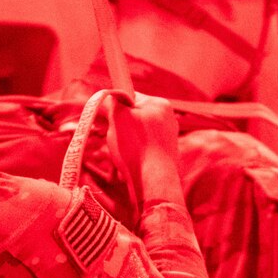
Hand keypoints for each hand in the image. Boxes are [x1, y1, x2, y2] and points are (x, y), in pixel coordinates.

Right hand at [108, 92, 181, 206]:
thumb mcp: (119, 117)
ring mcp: (167, 139)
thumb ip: (114, 102)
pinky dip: (131, 159)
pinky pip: (140, 153)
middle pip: (132, 119)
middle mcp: (167, 120)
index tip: (110, 119)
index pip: (131, 97)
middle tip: (116, 142)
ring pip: (134, 138)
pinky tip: (128, 168)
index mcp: (160, 105)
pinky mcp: (164, 157)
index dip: (116, 108)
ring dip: (122, 148)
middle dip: (119, 132)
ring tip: (122, 158)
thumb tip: (112, 95)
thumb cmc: (136, 147)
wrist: (153, 182)